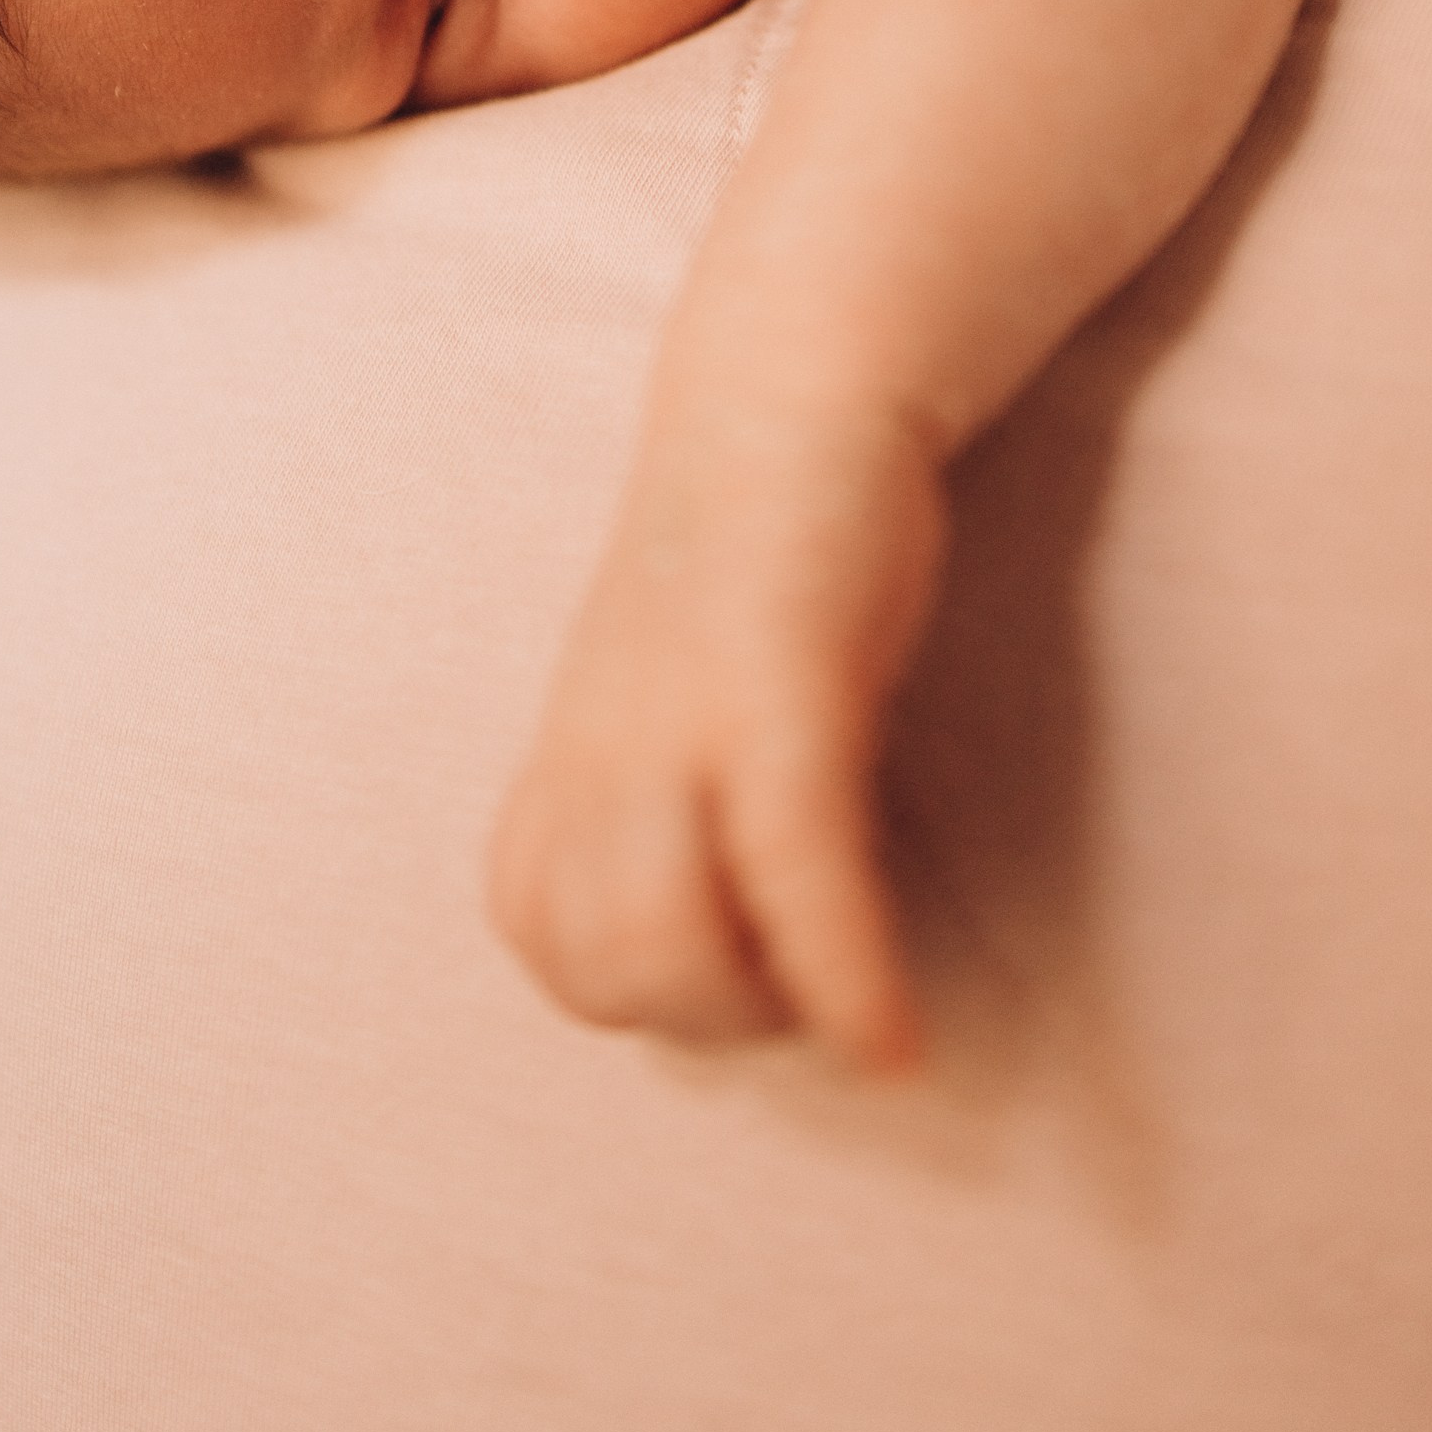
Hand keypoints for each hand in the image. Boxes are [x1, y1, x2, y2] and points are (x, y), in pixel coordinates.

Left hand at [487, 400, 946, 1070]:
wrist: (791, 387)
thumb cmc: (756, 554)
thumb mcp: (672, 675)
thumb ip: (655, 783)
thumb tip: (687, 917)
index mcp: (570, 738)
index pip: (534, 922)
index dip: (628, 975)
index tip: (737, 946)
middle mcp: (602, 739)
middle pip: (590, 961)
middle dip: (703, 1011)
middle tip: (804, 963)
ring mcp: (679, 712)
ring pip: (660, 947)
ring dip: (766, 1006)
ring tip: (844, 972)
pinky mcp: (777, 683)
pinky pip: (794, 873)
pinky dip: (843, 979)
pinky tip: (898, 1044)